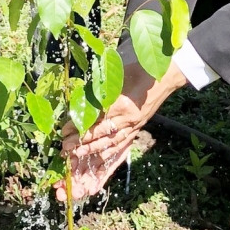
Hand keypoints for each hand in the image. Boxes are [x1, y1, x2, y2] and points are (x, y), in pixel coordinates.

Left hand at [57, 61, 185, 200]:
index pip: (96, 118)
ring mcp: (134, 125)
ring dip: (92, 150)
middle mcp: (128, 118)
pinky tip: (97, 158)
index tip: (65, 130)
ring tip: (76, 154)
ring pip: (110, 142)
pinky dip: (108, 152)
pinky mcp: (137, 129)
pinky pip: (121, 144)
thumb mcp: (117, 74)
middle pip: (101, 133)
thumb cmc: (139, 71)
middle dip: (82, 142)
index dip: (80, 125)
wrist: (164, 78)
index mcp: (122, 102)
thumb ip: (100, 88)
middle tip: (65, 146)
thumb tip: (79, 100)